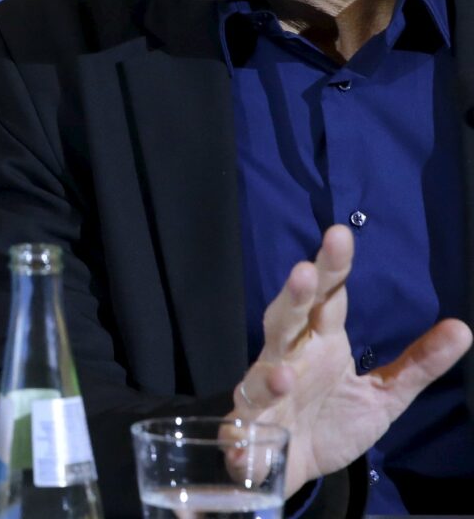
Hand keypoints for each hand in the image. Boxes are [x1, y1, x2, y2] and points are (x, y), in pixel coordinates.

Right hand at [230, 224, 471, 489]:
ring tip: (288, 350)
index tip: (340, 235)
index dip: (332, 268)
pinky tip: (278, 388)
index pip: (327, 297)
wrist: (288, 468)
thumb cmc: (329, 424)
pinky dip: (262, 398)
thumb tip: (463, 327)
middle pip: (289, 314)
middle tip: (307, 268)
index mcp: (321, 343)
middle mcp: (291, 355)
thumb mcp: (382, 397)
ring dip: (274, 349)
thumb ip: (417, 364)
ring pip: (266, 355)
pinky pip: (252, 407)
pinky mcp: (251, 420)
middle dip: (296, 292)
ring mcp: (267, 385)